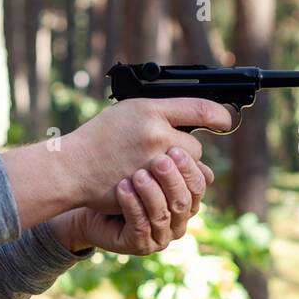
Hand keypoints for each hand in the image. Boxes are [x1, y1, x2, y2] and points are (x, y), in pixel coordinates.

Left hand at [49, 148, 212, 255]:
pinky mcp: (140, 245)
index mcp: (187, 199)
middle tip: (160, 159)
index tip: (175, 148)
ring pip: (164, 214)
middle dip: (172, 180)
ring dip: (152, 192)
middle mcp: (178, 220)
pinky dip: (132, 205)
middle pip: (185, 201)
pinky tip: (123, 188)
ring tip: (138, 174)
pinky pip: (140, 225)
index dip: (189, 168)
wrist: (88, 196)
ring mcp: (161, 236)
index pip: (200, 184)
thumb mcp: (145, 154)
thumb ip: (169, 148)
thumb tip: (196, 133)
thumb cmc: (120, 173)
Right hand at [59, 97, 231, 213]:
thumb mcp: (128, 111)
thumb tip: (192, 118)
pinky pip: (173, 189)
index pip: (199, 108)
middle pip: (195, 147)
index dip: (219, 115)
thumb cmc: (98, 137)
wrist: (72, 167)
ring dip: (179, 173)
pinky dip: (167, 188)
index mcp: (150, 110)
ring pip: (186, 171)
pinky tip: (153, 184)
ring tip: (158, 170)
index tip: (225, 121)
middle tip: (167, 155)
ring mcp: (152, 163)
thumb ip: (160, 113)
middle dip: (186, 154)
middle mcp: (155, 134)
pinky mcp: (148, 187)